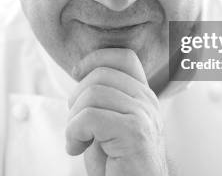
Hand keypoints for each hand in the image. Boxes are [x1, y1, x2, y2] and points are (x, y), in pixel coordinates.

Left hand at [66, 48, 168, 175]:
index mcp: (143, 96)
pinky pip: (90, 117)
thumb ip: (104, 99)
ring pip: (92, 94)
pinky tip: (76, 149)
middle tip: (77, 127)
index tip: (76, 74)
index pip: (123, 57)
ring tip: (78, 141)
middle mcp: (148, 102)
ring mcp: (143, 116)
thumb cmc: (118, 166)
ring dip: (73, 120)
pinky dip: (74, 133)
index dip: (95, 59)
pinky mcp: (134, 133)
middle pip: (100, 74)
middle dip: (76, 98)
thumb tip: (80, 71)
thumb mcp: (109, 124)